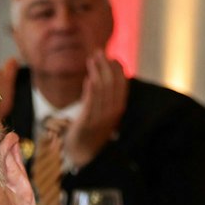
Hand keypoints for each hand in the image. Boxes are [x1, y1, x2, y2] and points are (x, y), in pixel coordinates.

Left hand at [65, 53, 126, 168]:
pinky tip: (88, 77)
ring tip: (91, 59)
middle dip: (105, 65)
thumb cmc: (92, 129)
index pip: (122, 83)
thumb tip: (108, 76)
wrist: (83, 153)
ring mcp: (100, 117)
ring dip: (97, 71)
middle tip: (98, 51)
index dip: (117, 69)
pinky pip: (91, 102)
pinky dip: (90, 88)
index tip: (111, 56)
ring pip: (102, 89)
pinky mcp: (87, 122)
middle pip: (112, 83)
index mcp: (118, 107)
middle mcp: (112, 111)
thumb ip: (107, 96)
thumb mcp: (103, 111)